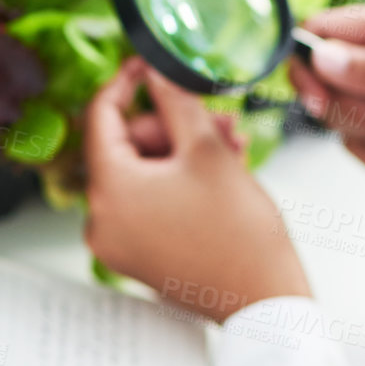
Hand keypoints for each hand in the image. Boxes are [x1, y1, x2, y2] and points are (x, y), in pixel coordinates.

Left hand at [84, 56, 310, 323]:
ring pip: (143, 173)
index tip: (146, 65)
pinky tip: (220, 170)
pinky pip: (149, 201)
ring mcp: (118, 242)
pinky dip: (178, 181)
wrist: (263, 299)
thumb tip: (156, 72)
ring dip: (184, 151)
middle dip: (173, 125)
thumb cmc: (239, 234)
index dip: (126, 83)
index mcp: (110, 191)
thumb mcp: (208, 150)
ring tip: (231, 144)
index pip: (100, 117)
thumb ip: (175, 101)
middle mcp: (102, 221)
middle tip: (217, 117)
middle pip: (126, 146)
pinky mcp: (137, 255)